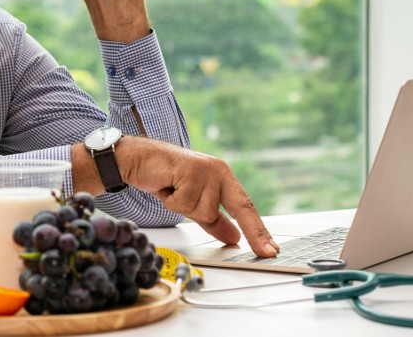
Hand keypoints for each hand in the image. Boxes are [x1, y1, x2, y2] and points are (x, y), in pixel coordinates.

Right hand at [73, 137, 279, 256]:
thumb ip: (214, 221)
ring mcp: (206, 170)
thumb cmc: (167, 179)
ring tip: (174, 193)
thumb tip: (234, 237)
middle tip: (266, 251)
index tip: (270, 250)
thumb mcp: (193, 204)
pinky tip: (167, 187)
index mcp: (224, 178)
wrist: (141, 160)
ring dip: (184, 208)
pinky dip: (172, 201)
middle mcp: (219, 172)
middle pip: (238, 208)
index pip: (246, 207)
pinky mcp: (191, 169)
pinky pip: (185, 203)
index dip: (259, 230)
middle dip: (251, 231)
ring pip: (204, 211)